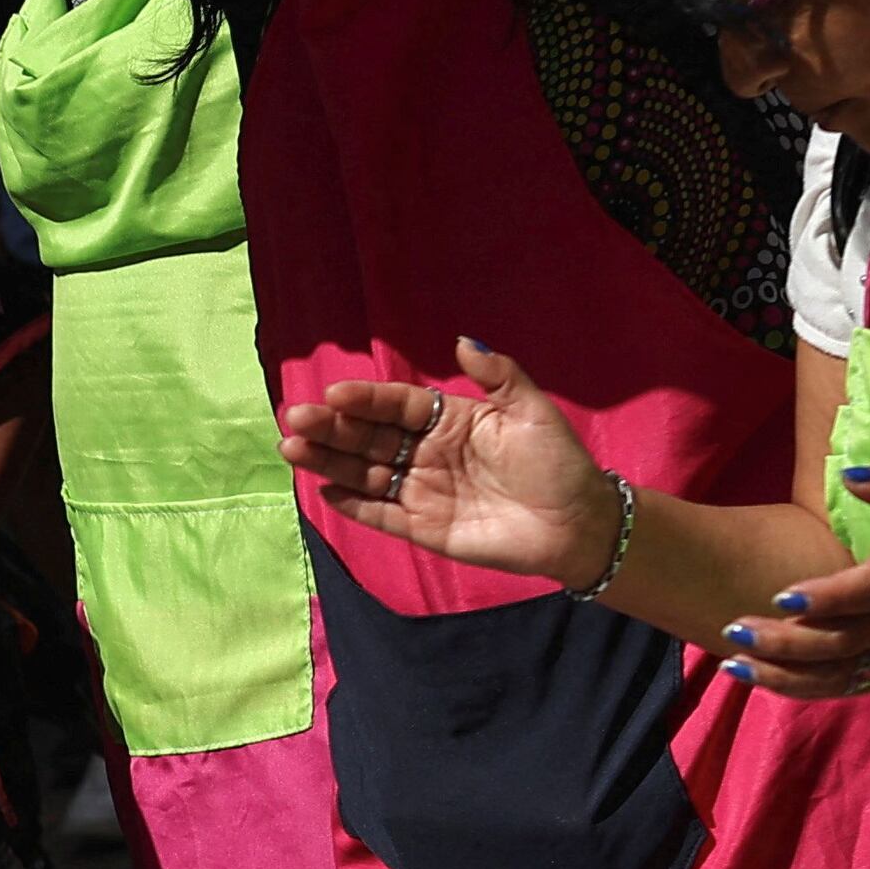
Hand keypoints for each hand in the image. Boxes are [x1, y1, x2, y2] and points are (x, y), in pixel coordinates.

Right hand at [280, 339, 615, 582]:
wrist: (576, 524)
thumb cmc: (557, 463)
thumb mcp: (532, 410)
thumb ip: (498, 376)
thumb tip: (462, 340)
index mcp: (450, 419)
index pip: (397, 405)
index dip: (367, 399)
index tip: (334, 394)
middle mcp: (428, 452)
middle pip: (370, 437)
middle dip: (332, 428)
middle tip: (296, 419)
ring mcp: (422, 490)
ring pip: (365, 473)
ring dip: (329, 461)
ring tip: (293, 450)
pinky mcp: (422, 528)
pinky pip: (380, 514)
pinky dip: (353, 504)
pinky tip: (324, 490)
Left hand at [718, 465, 869, 699]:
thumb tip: (853, 473)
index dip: (829, 597)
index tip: (783, 595)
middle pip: (845, 640)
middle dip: (788, 641)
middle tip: (736, 630)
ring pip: (838, 674)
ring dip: (783, 673)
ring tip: (733, 662)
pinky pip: (840, 689)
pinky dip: (797, 688)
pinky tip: (755, 676)